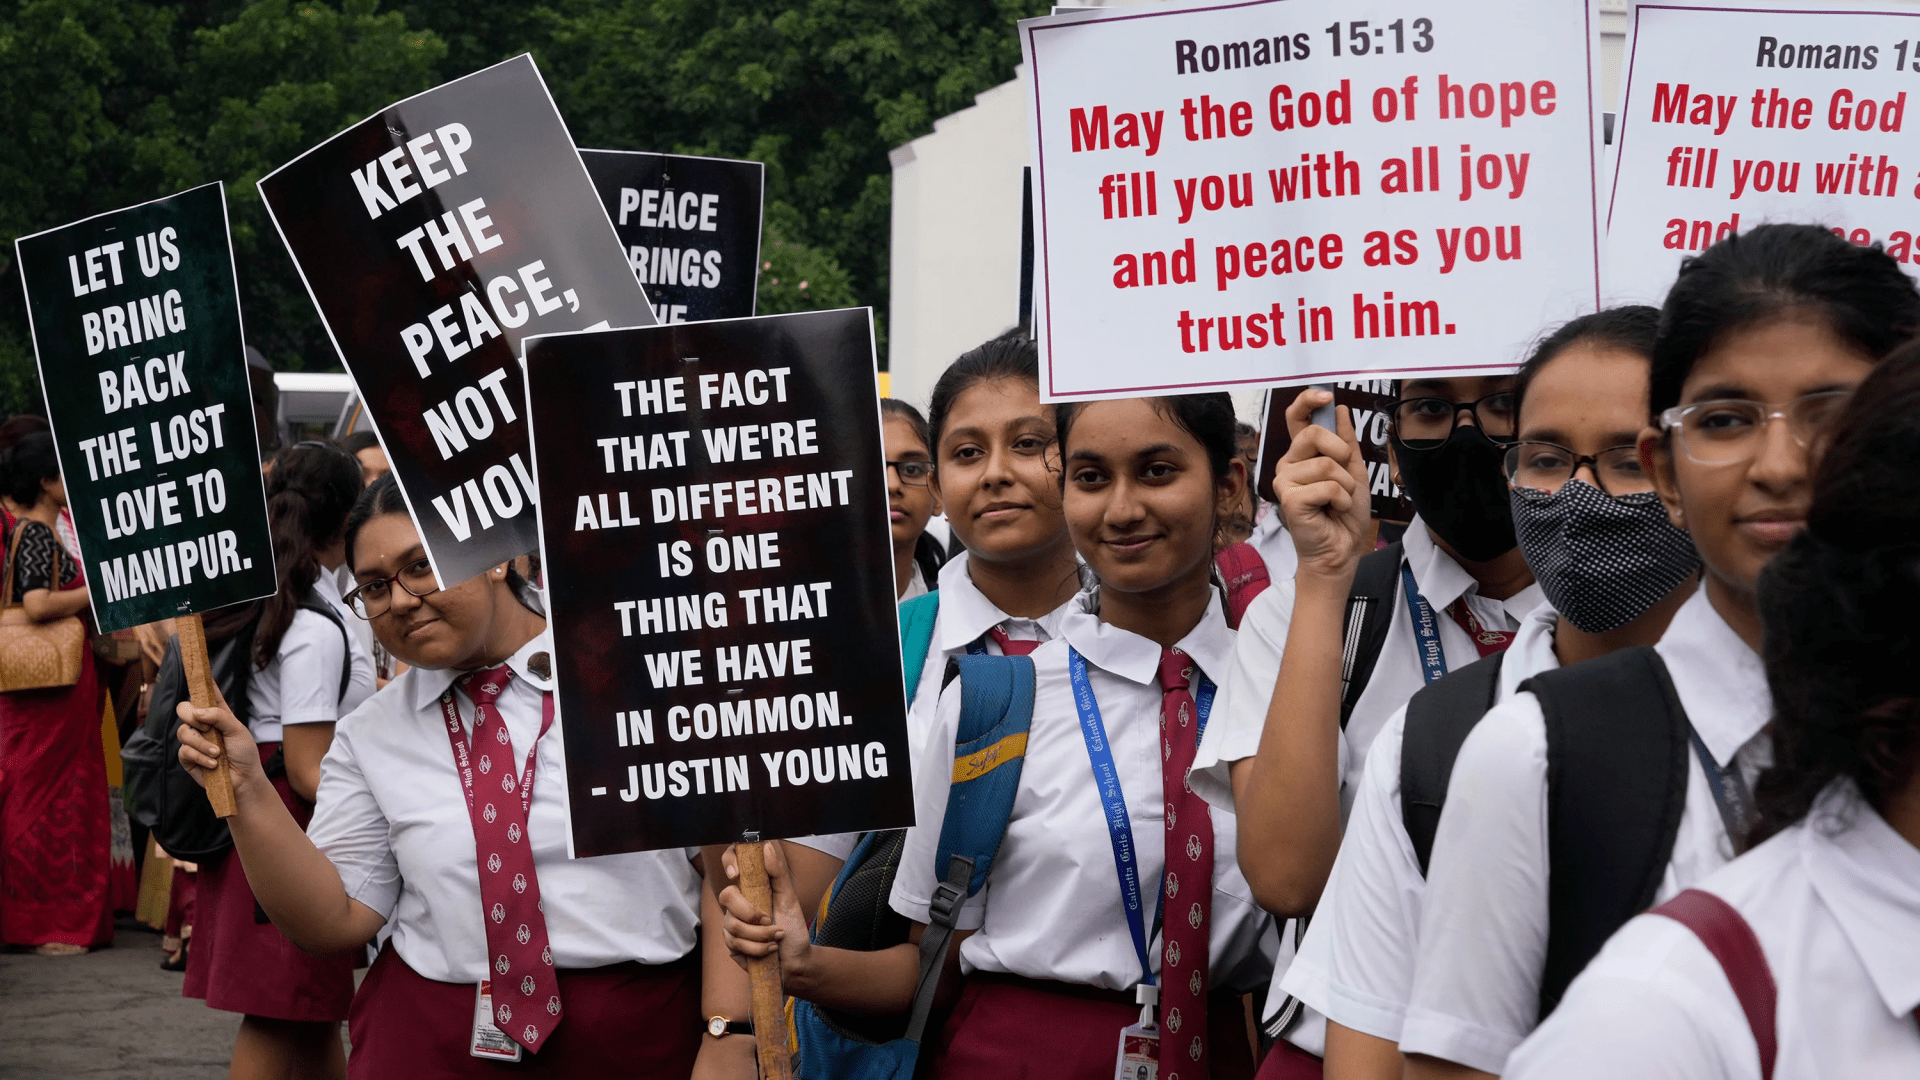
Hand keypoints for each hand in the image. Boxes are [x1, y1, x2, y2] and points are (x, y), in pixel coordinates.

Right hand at [175, 682, 266, 799]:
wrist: (242, 780)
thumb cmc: (244, 753)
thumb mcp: (238, 730)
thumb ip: (219, 716)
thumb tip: (198, 711)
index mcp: (217, 713)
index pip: (206, 692)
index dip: (199, 679)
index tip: (195, 665)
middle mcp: (202, 724)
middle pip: (183, 708)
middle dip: (190, 715)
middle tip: (206, 726)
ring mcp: (194, 740)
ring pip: (183, 732)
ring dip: (202, 743)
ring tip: (217, 753)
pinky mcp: (188, 757)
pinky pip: (184, 751)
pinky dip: (200, 756)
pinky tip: (213, 763)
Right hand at [716, 841, 813, 979]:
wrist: (795, 960)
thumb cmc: (792, 927)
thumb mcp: (789, 898)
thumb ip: (778, 873)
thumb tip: (767, 846)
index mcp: (750, 888)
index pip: (730, 863)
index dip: (729, 861)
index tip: (736, 874)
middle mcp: (736, 904)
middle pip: (726, 896)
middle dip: (750, 912)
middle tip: (769, 919)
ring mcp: (730, 925)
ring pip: (733, 925)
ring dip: (761, 934)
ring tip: (777, 937)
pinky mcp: (731, 945)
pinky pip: (736, 943)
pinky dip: (758, 948)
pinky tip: (770, 949)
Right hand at [1276, 389, 1372, 583]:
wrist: (1342, 549)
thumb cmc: (1344, 514)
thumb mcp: (1353, 471)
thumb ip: (1346, 441)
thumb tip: (1339, 408)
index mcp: (1302, 455)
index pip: (1296, 418)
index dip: (1308, 401)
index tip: (1325, 396)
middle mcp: (1289, 465)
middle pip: (1313, 434)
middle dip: (1340, 452)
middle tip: (1345, 474)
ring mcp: (1285, 482)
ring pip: (1325, 463)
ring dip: (1346, 485)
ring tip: (1339, 501)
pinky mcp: (1289, 500)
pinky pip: (1327, 486)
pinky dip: (1341, 499)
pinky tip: (1333, 511)